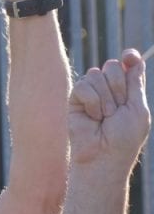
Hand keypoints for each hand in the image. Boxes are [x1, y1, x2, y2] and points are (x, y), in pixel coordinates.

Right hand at [68, 49, 149, 168]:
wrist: (103, 156)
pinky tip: (92, 117)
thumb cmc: (124, 138)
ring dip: (105, 98)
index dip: (129, 58)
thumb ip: (135, 82)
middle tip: (117, 109)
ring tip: (104, 117)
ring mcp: (91, 93)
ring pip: (96, 74)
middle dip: (118, 87)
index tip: (129, 57)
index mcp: (128, 90)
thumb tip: (133, 58)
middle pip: (112, 66)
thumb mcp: (138, 108)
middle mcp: (109, 89)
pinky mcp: (75, 100)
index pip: (128, 64)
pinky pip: (82, 86)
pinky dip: (91, 102)